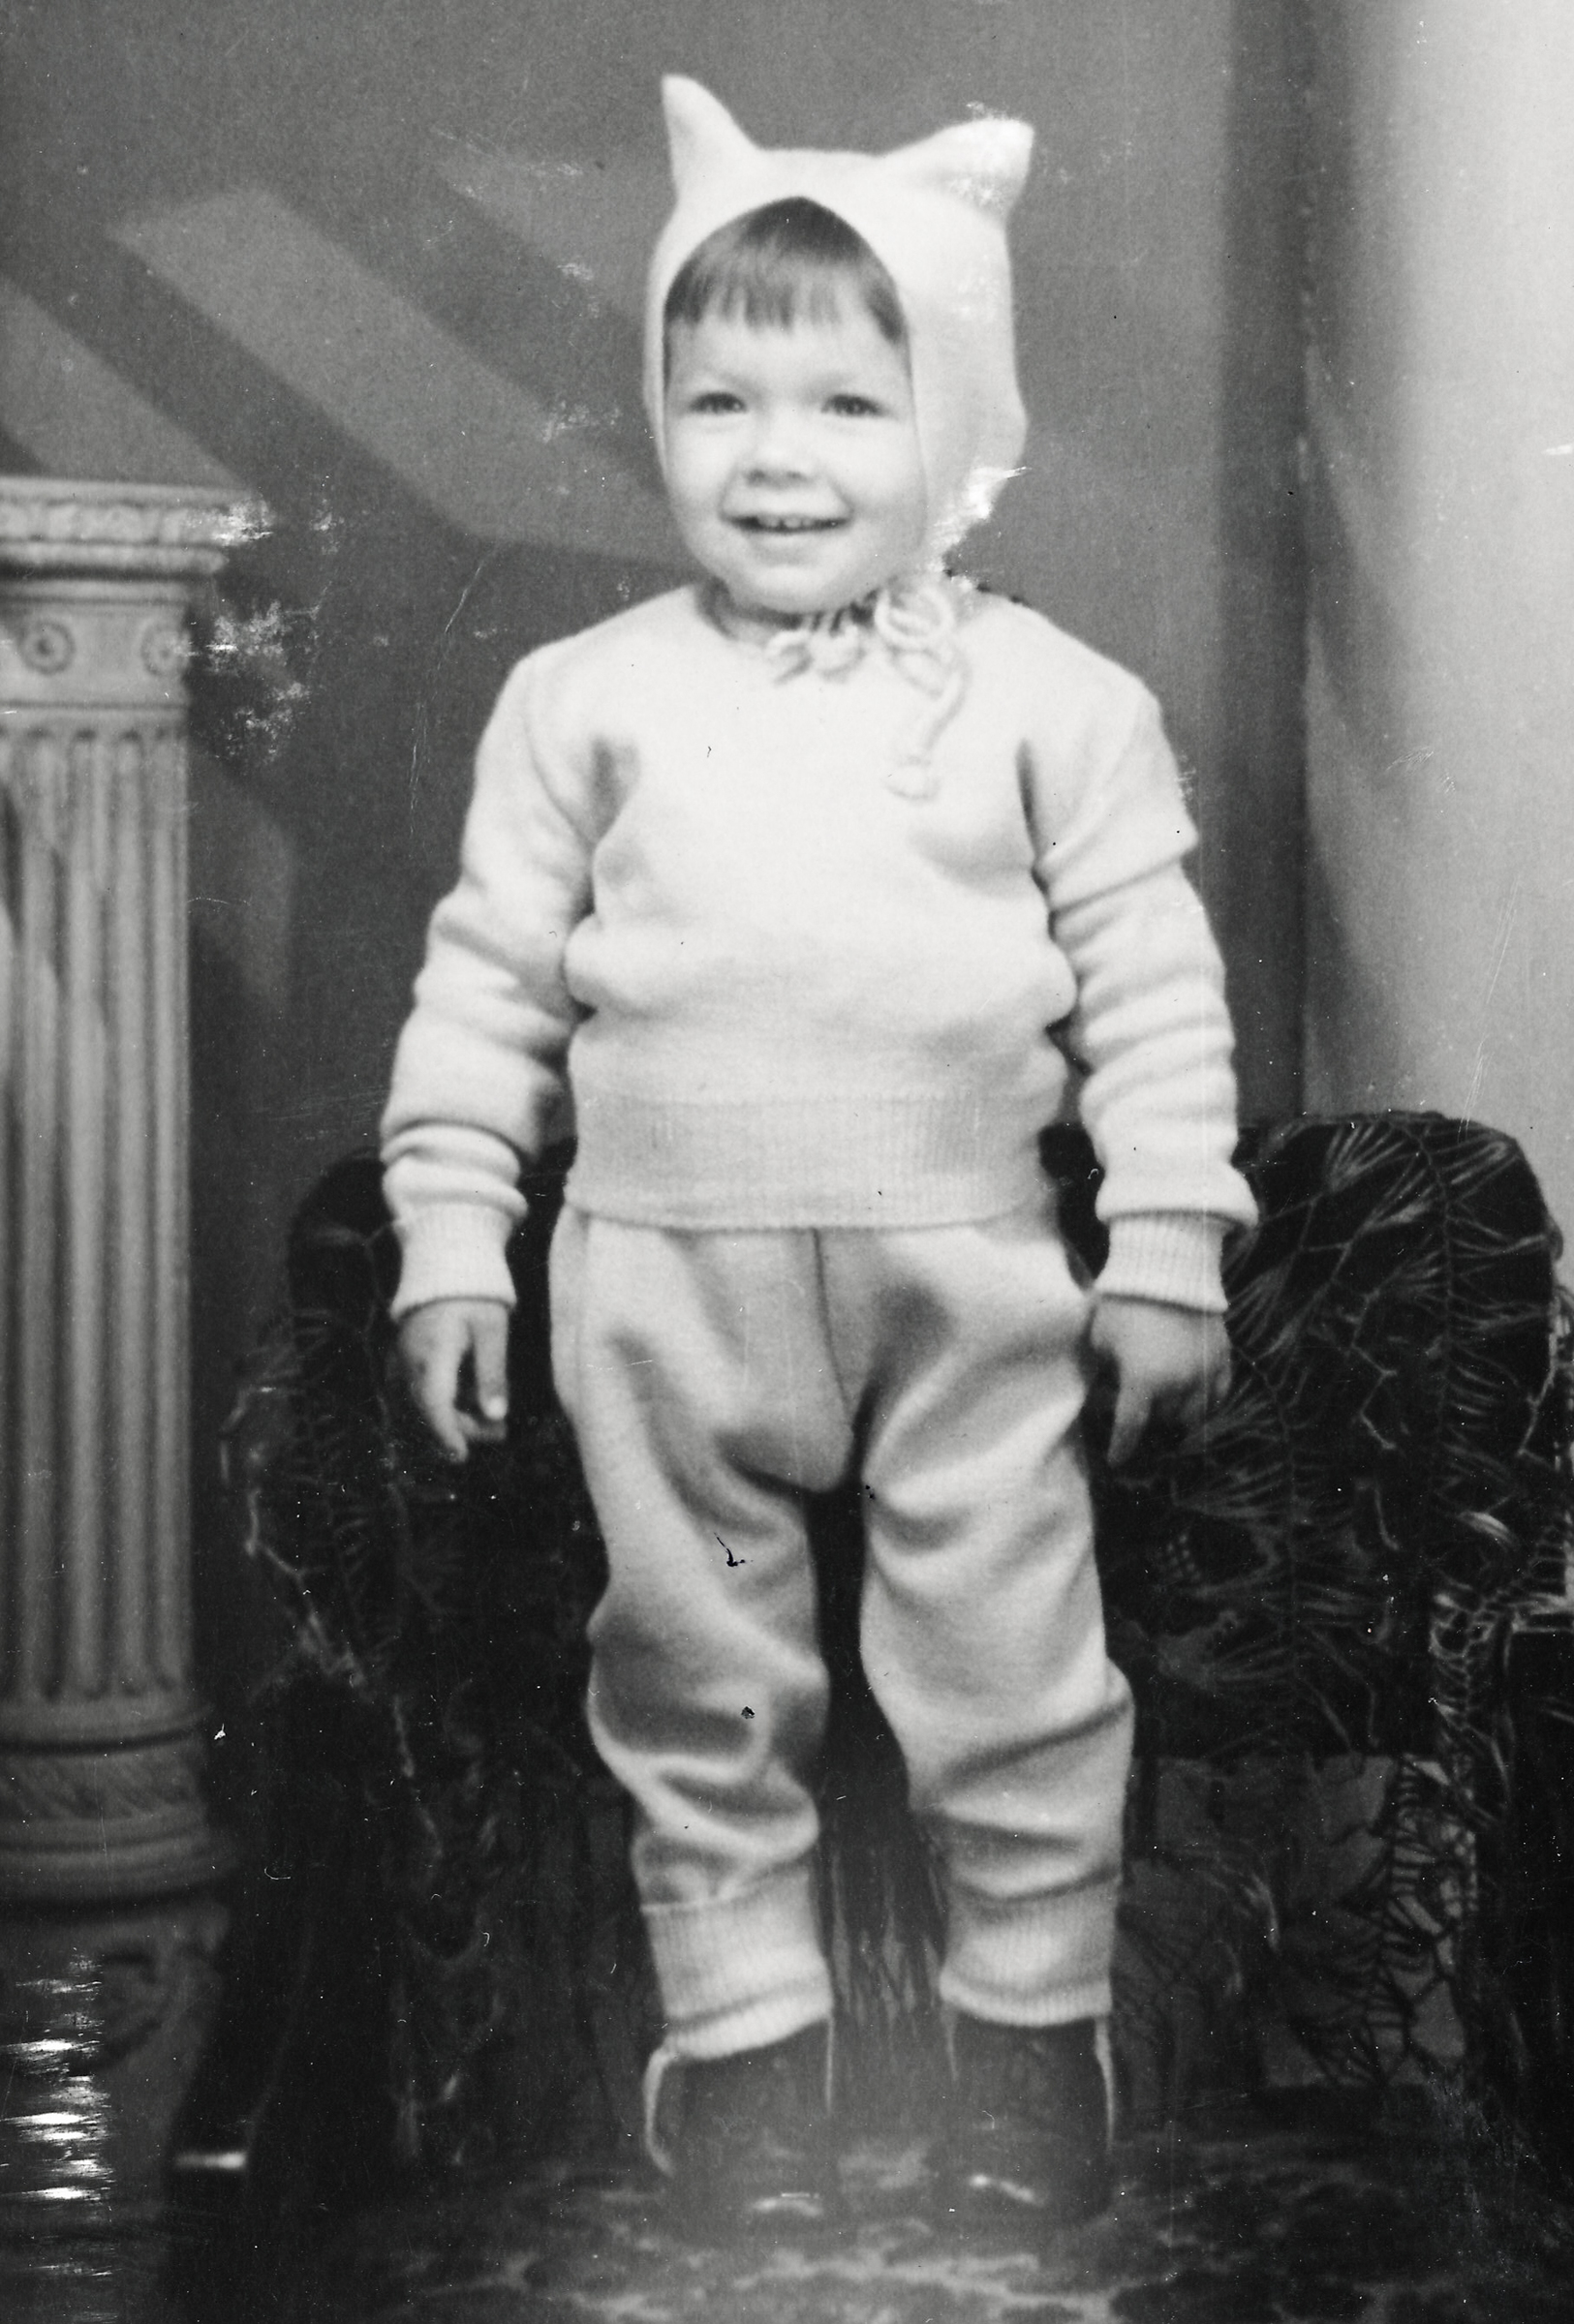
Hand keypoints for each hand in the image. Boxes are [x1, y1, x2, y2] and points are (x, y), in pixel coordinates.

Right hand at [397, 1298, 510, 1462]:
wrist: (445, 1265)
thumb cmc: (475, 1296)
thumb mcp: (493, 1330)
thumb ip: (493, 1373)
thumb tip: (496, 1416)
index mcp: (433, 1350)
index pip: (434, 1401)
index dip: (446, 1432)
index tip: (461, 1456)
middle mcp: (411, 1359)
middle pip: (429, 1409)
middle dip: (462, 1429)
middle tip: (500, 1433)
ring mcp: (403, 1360)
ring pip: (421, 1405)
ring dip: (453, 1420)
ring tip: (492, 1424)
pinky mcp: (404, 1361)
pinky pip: (418, 1393)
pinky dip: (442, 1406)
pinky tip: (469, 1406)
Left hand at [1088, 1295, 1230, 1466]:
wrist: (1167, 1266)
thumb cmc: (1124, 1302)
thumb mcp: (1100, 1339)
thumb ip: (1104, 1370)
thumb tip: (1105, 1389)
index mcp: (1143, 1382)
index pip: (1130, 1428)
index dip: (1121, 1448)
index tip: (1117, 1462)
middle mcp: (1178, 1384)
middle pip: (1164, 1422)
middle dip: (1149, 1425)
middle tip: (1139, 1419)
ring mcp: (1204, 1372)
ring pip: (1195, 1415)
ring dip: (1178, 1419)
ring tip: (1168, 1416)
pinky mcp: (1222, 1357)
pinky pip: (1219, 1394)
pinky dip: (1207, 1404)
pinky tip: (1197, 1405)